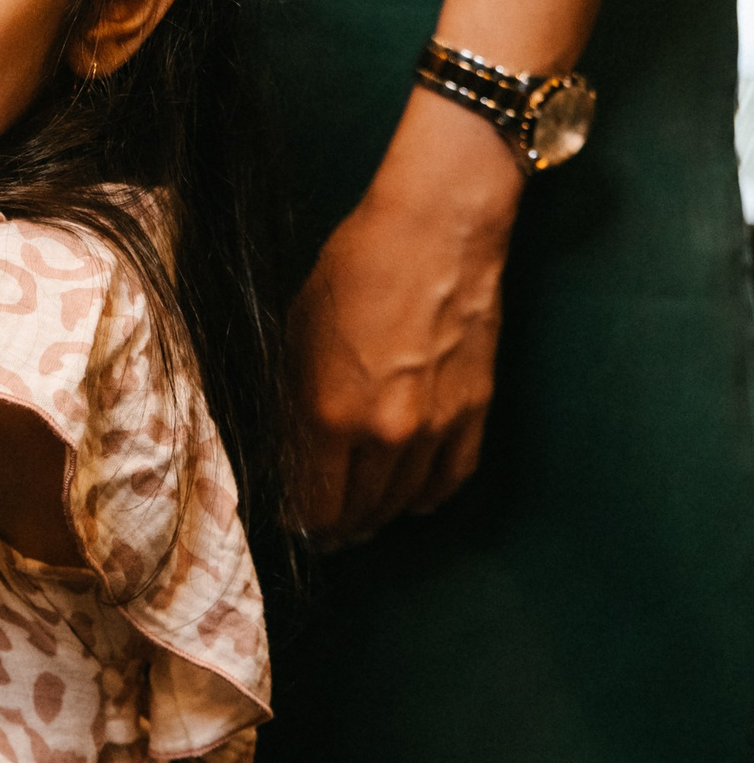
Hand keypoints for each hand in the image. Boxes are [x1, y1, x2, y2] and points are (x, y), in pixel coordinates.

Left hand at [291, 89, 524, 542]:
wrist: (436, 233)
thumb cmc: (354, 269)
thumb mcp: (296, 331)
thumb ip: (291, 397)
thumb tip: (285, 446)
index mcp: (330, 413)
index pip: (314, 502)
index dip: (301, 519)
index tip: (293, 523)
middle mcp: (387, 434)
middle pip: (360, 511)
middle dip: (338, 525)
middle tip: (324, 529)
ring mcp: (438, 427)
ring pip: (404, 502)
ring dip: (379, 516)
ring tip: (360, 521)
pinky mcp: (476, 413)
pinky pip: (452, 480)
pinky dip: (428, 497)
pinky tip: (410, 501)